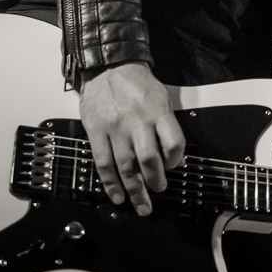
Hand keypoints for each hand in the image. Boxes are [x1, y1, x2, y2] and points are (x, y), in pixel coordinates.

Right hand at [78, 62, 185, 216]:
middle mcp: (136, 120)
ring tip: (141, 204)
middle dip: (155, 181)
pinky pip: (103, 163)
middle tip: (158, 190)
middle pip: (148, 159)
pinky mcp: (95, 131)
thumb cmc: (137, 84)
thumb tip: (173, 158)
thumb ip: (167, 126)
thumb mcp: (161, 97)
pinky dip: (110, 184)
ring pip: (125, 166)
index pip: (174, 142)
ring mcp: (114, 127)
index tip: (173, 167)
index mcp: (157, 111)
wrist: (108, 66)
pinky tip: (117, 196)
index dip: (176, 160)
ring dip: (134, 190)